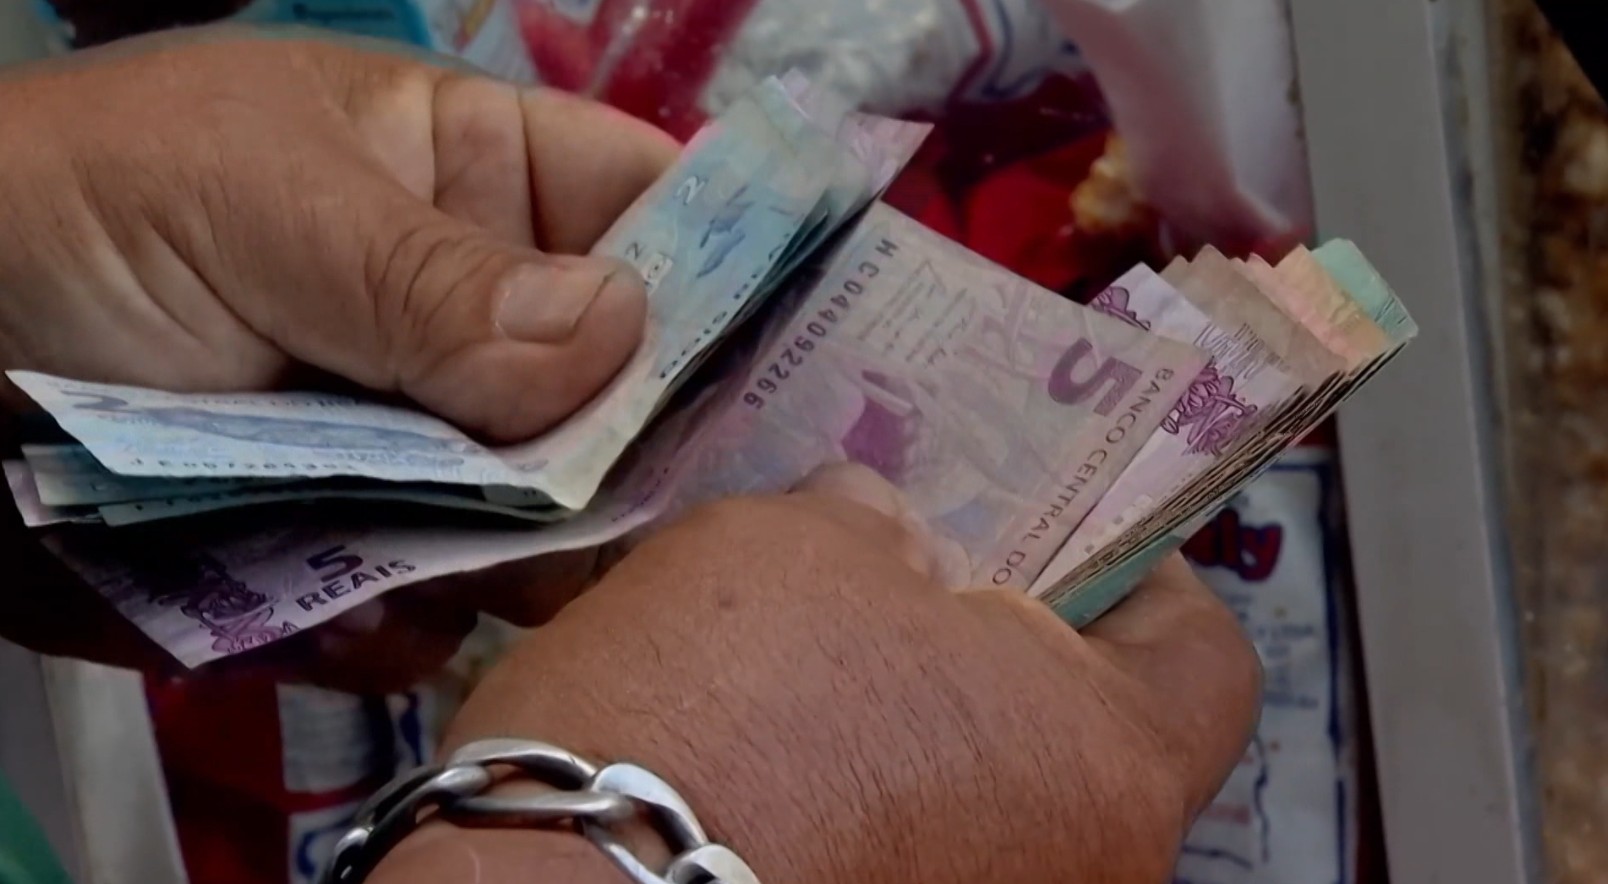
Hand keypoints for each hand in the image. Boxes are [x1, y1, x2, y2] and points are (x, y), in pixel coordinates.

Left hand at [0, 30, 677, 685]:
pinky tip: (363, 614)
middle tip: (634, 508)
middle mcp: (471, 318)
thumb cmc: (70, 211)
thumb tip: (616, 336)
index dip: (735, 274)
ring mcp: (419, 440)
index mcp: (469, 180)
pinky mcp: (355, 545)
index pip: (650, 209)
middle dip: (634, 452)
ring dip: (529, 556)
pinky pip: (439, 599)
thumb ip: (431, 277)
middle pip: (625, 391)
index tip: (800, 365)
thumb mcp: (255, 204)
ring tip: (484, 568)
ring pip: (547, 515)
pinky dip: (413, 622)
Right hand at [372, 464, 1261, 882]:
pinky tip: (770, 753)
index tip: (1080, 534)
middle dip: (1000, 648)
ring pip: (986, 795)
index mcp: (1104, 761)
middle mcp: (1078, 874)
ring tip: (812, 663)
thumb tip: (883, 534)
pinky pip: (907, 852)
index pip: (1200, 659)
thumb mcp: (787, 551)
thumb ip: (873, 529)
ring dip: (918, 724)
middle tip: (912, 579)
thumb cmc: (699, 718)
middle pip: (1082, 733)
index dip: (1142, 577)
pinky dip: (863, 798)